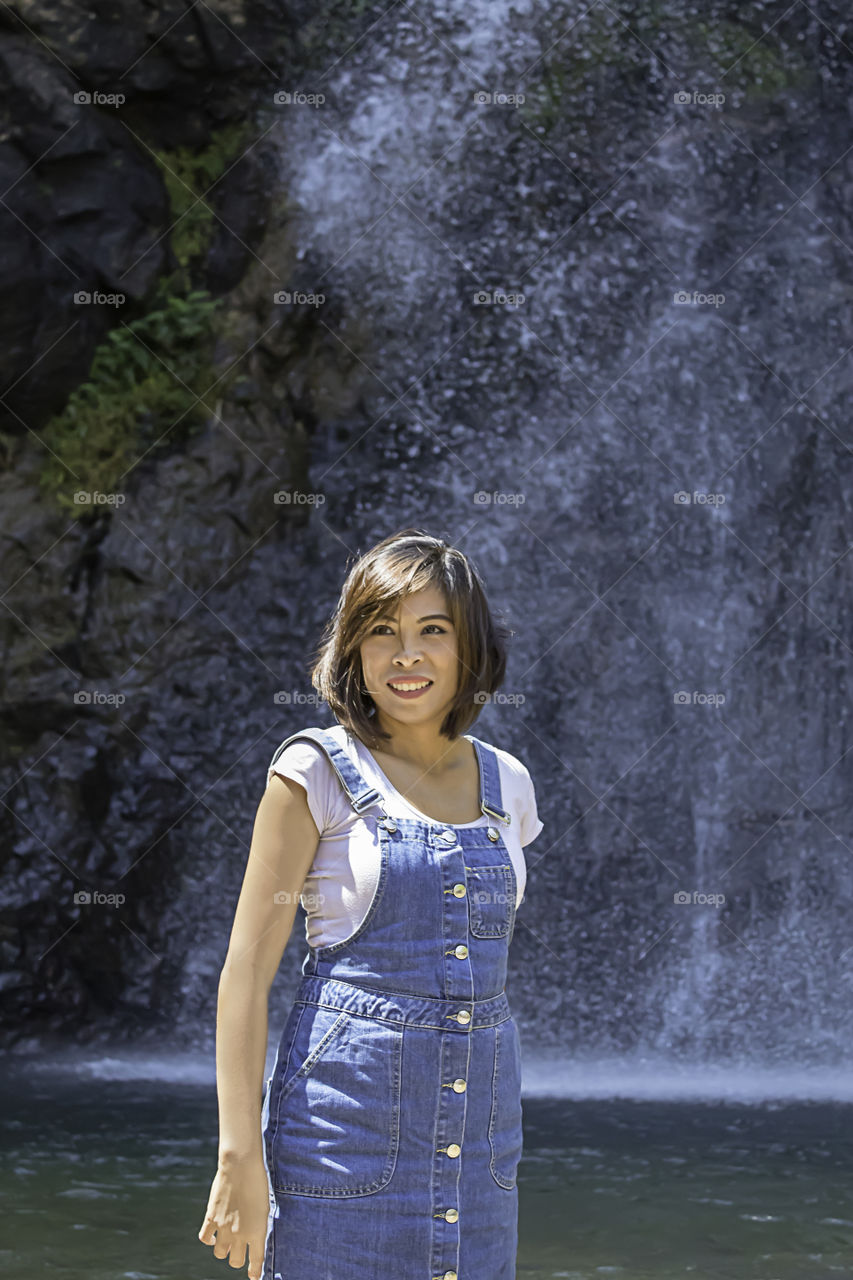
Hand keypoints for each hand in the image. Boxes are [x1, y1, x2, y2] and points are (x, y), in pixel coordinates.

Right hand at [198, 1153, 270, 1279]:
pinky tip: (212, 1236)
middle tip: (239, 1251)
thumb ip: (258, 1225)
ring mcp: (224, 1228)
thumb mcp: (265, 1206)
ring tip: (226, 1241)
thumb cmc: (258, 1183)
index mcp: (258, 1231)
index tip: (254, 1277)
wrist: (241, 1166)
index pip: (257, 1260)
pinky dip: (208, 1240)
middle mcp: (241, 1234)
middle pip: (236, 1261)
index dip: (255, 1272)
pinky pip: (205, 1238)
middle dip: (238, 1259)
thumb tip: (252, 1236)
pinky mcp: (211, 1218)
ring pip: (220, 1254)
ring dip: (224, 1250)